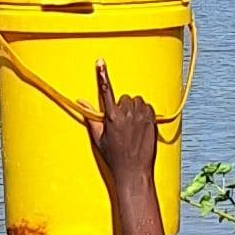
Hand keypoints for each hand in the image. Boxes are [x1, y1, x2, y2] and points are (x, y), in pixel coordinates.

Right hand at [90, 62, 161, 196]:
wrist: (134, 171)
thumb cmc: (115, 157)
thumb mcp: (99, 139)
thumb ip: (91, 118)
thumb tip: (81, 103)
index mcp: (112, 117)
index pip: (105, 91)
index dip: (102, 75)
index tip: (100, 63)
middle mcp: (127, 114)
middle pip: (124, 98)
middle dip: (122, 106)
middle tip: (121, 123)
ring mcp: (142, 117)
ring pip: (137, 102)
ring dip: (134, 109)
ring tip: (131, 126)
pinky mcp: (152, 120)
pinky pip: (148, 108)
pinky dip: (144, 113)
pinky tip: (140, 127)